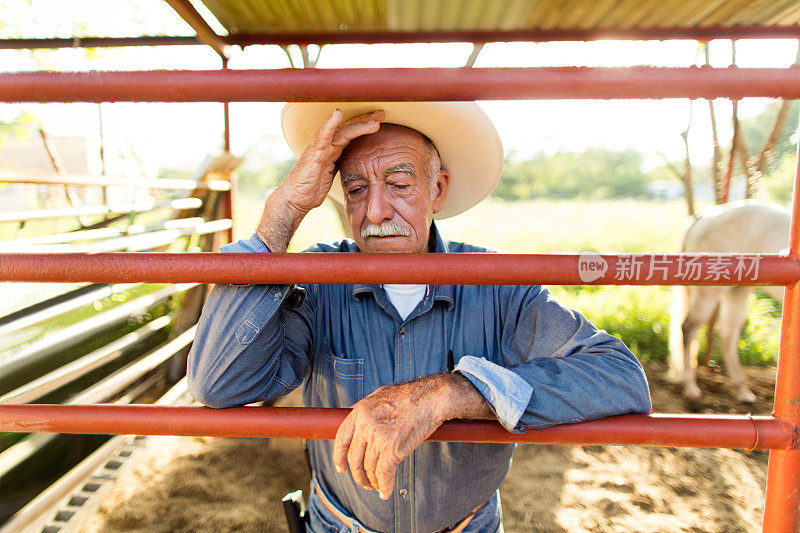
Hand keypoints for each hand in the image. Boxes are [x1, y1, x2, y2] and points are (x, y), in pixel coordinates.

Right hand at [281, 109, 384, 215]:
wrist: (293, 200)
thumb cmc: (310, 190)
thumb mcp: (331, 176)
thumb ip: (341, 167)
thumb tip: (356, 167)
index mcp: (332, 151)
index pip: (351, 134)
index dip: (365, 127)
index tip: (381, 121)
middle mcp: (326, 146)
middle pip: (348, 128)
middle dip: (365, 120)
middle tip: (382, 113)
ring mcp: (319, 149)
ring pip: (341, 131)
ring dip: (358, 125)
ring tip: (374, 121)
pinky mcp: (313, 154)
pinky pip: (322, 137)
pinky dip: (330, 125)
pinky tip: (337, 114)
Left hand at [332, 376, 446, 499]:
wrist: (432, 397)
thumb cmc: (411, 395)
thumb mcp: (380, 395)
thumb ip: (365, 408)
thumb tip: (353, 415)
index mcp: (360, 411)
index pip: (341, 438)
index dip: (339, 456)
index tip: (340, 468)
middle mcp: (365, 425)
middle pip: (354, 458)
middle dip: (358, 475)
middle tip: (363, 482)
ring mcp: (378, 437)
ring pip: (369, 468)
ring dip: (372, 482)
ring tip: (376, 487)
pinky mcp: (393, 449)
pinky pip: (384, 474)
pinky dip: (384, 486)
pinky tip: (385, 492)